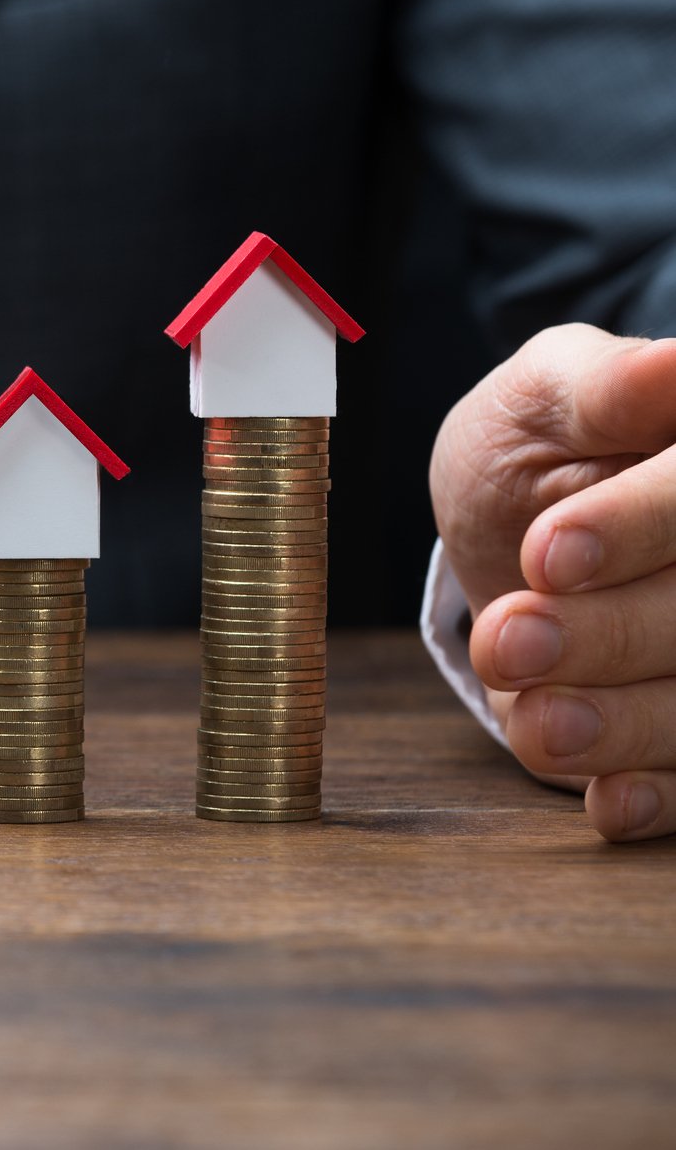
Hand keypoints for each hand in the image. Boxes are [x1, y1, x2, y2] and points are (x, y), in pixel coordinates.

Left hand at [432, 323, 675, 842]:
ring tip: (538, 723)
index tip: (549, 552)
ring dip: (626, 725)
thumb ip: (607, 385)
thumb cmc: (538, 445)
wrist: (516, 521)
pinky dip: (658, 798)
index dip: (639, 527)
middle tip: (511, 639)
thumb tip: (674, 367)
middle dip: (611, 636)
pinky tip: (607, 804)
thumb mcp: (548, 393)